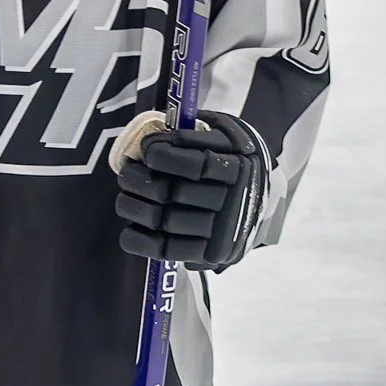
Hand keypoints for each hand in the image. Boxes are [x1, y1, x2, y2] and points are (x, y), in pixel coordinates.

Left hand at [114, 110, 269, 269]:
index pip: (194, 164)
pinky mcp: (209, 254)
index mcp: (238, 167)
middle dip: (137, 180)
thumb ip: (196, 130)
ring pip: (165, 221)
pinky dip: (139, 240)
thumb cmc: (230, 159)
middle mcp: (233, 201)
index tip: (146, 149)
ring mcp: (221, 231)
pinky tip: (131, 227)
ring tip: (126, 195)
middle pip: (172, 193)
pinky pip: (166, 250)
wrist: (259, 201)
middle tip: (126, 173)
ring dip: (133, 206)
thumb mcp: (226, 133)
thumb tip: (154, 138)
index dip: (162, 156)